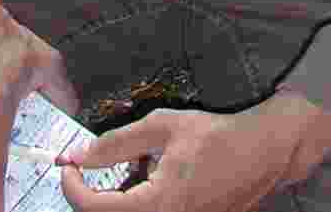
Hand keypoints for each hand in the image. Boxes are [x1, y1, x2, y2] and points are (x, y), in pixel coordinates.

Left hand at [56, 92, 330, 211]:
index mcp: (158, 205)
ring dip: (119, 198)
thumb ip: (117, 143)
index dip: (73, 189)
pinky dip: (140, 200)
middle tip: (91, 167)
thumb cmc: (216, 136)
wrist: (263, 153)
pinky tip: (152, 177)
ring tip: (134, 167)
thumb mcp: (163, 126)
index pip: (96, 210)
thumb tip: (79, 155)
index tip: (68, 167)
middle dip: (94, 195)